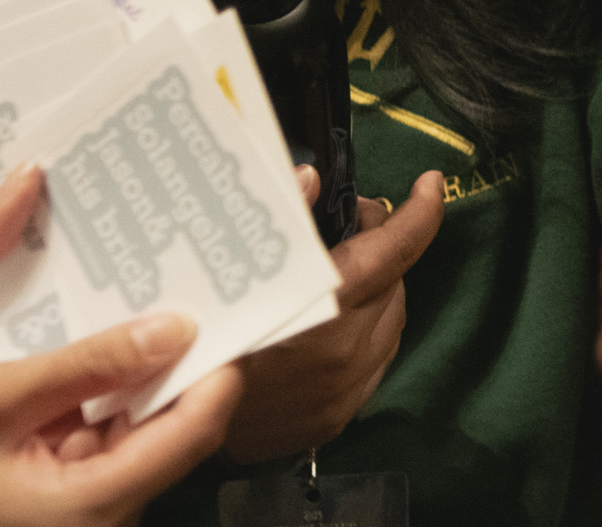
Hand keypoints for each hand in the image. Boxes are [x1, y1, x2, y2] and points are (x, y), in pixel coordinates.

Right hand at [0, 314, 240, 526]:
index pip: (195, 429)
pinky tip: (88, 359)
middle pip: (174, 433)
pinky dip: (101, 407)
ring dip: (137, 383)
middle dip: (178, 366)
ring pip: (139, 438)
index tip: (225, 312)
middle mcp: (103, 520)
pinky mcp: (63, 511)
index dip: (219, 368)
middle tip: (182, 296)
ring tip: (139, 313)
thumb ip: (85, 365)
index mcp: (94, 504)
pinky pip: (102, 450)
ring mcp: (84, 518)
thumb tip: (173, 329)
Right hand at [221, 170, 442, 462]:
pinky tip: (329, 329)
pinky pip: (372, 364)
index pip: (395, 249)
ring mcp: (344, 388)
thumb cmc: (197, 335)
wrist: (170, 422)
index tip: (431, 186)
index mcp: (326, 304)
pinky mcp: (336, 416)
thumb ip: (281, 219)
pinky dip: (361, 337)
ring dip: (374, 297)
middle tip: (347, 235)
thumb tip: (312, 179)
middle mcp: (346, 349)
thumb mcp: (233, 266)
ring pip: (388, 324)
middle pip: (393, 283)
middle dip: (379, 253)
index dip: (420, 212)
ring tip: (335, 283)